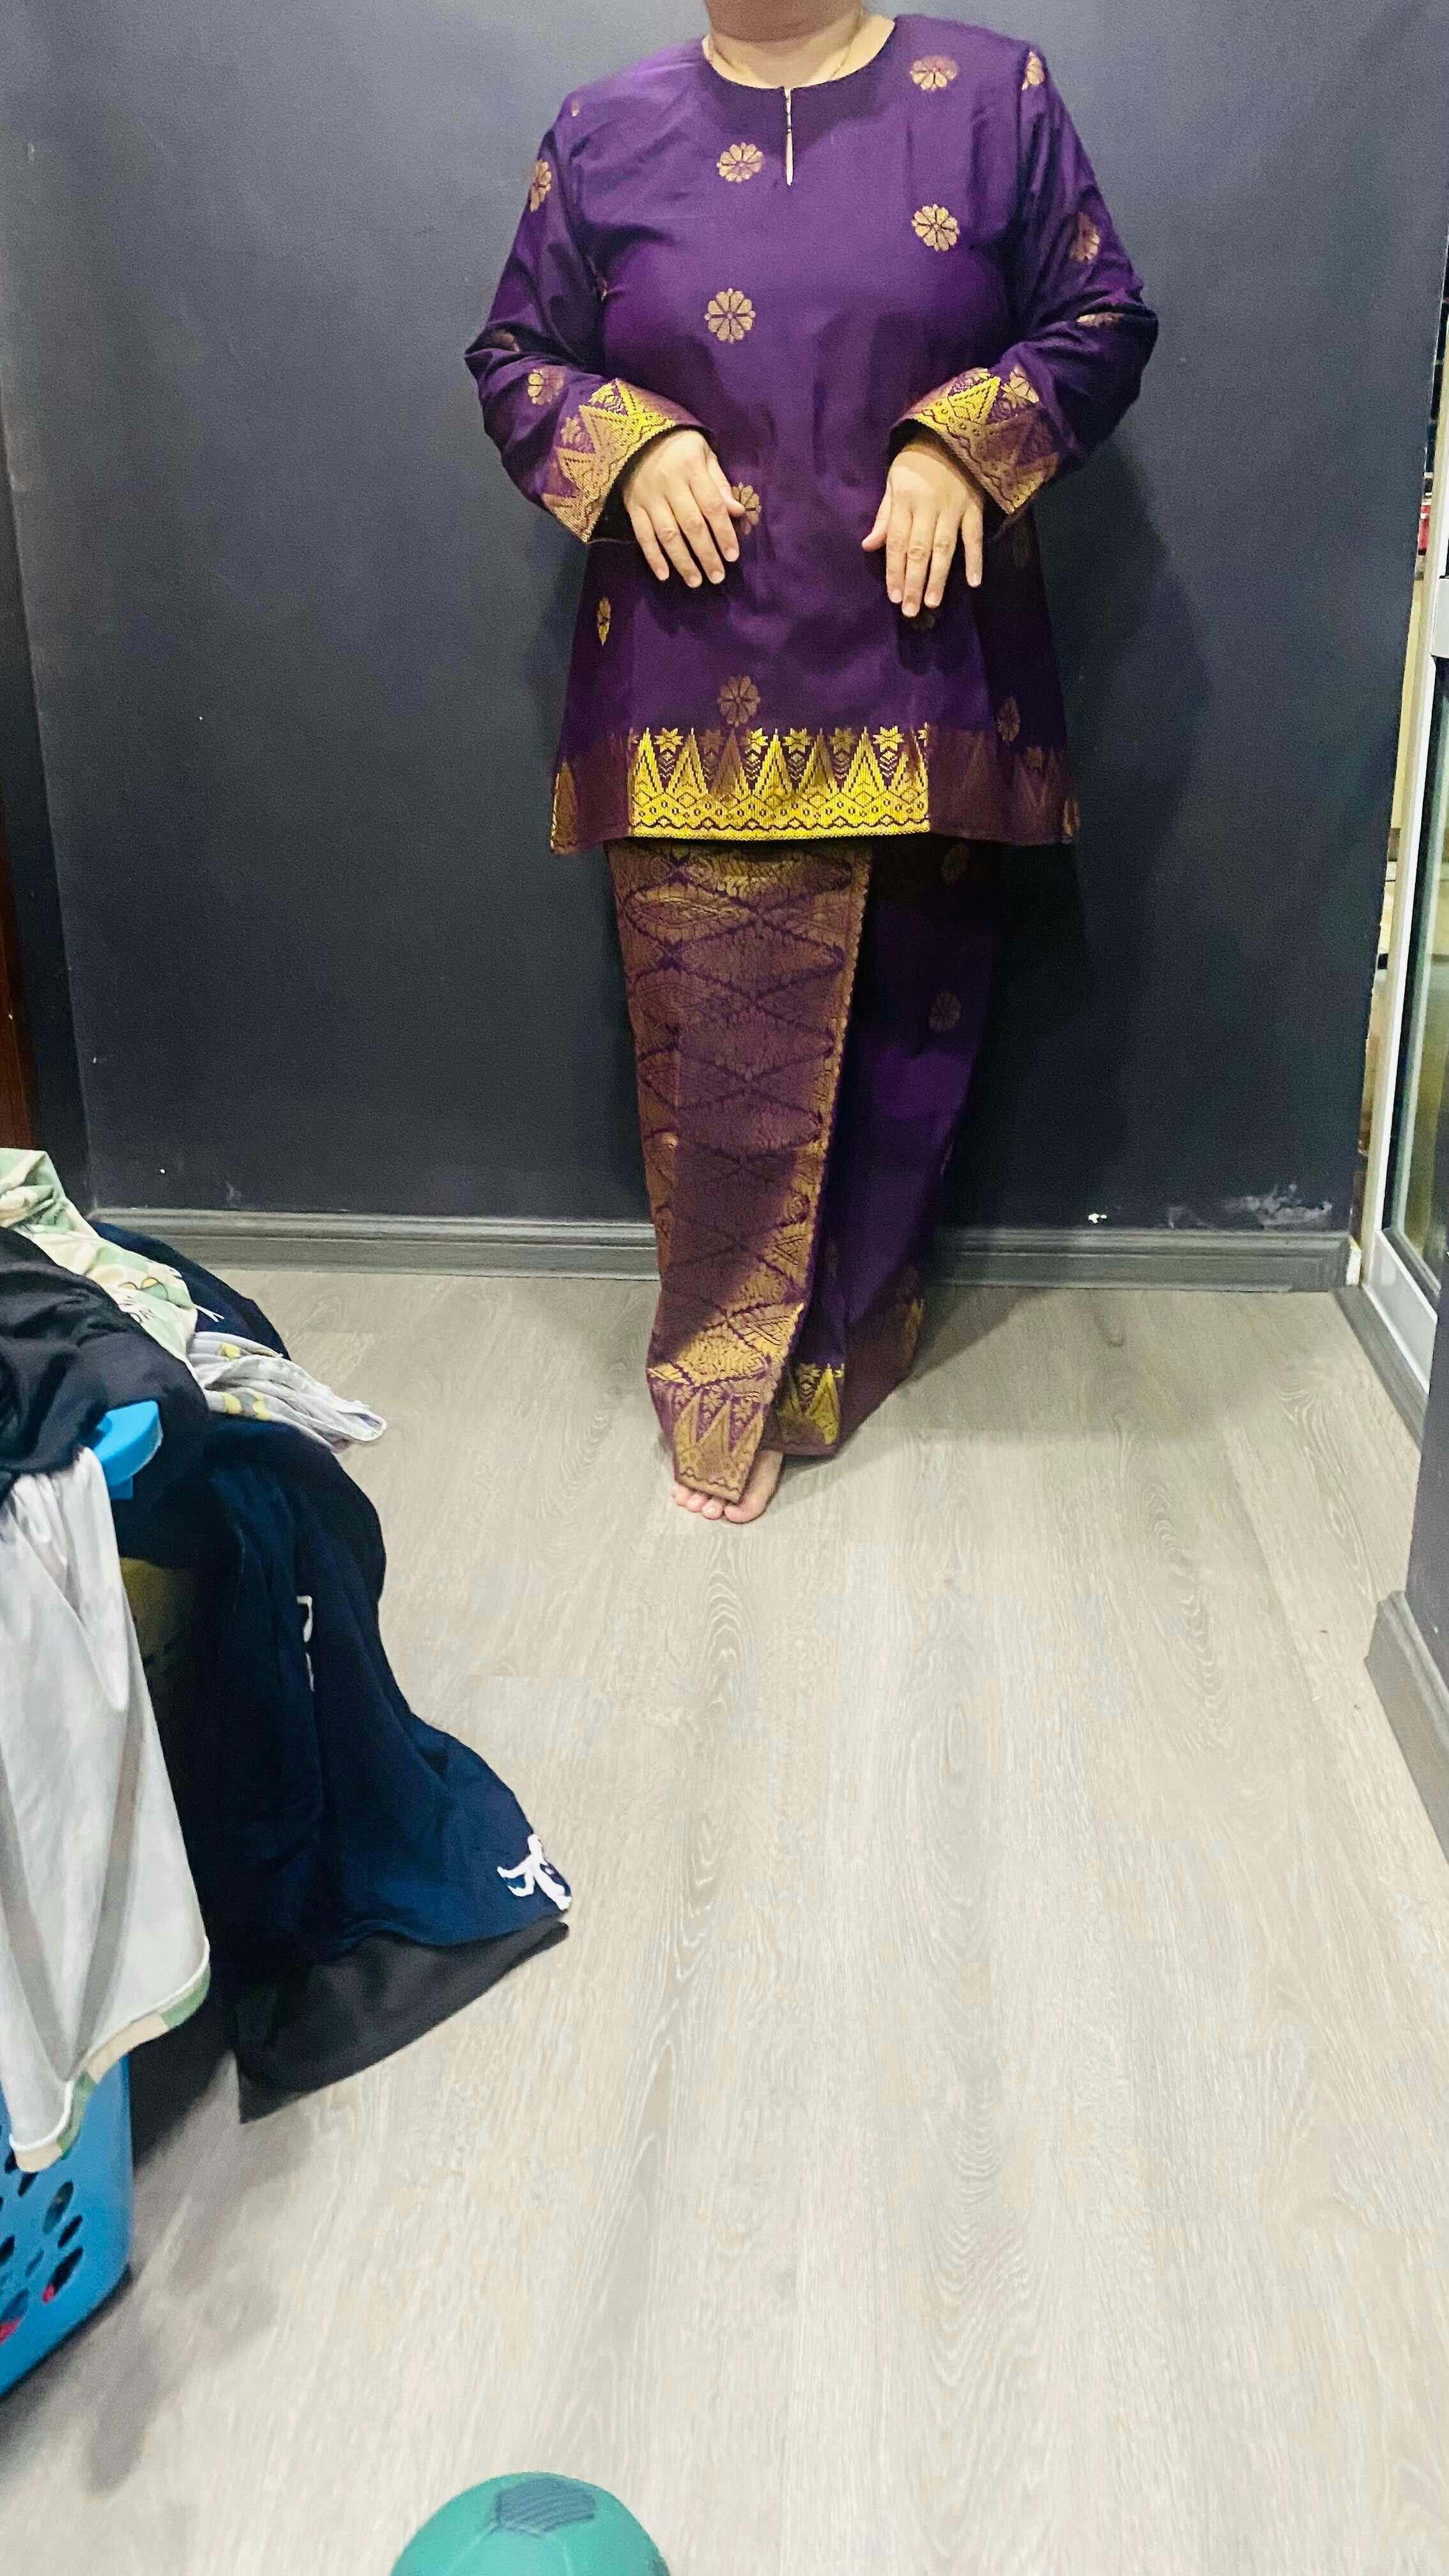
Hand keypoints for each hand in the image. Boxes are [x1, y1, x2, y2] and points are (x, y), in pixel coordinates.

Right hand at [623, 429, 747, 586]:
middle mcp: (670, 485)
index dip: (724, 533)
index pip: (712, 506)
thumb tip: (737, 512)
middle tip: (717, 577)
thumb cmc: (678, 446)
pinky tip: (664, 575)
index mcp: (692, 469)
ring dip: (682, 561)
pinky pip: (642, 535)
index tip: (733, 556)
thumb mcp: (703, 454)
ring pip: (668, 535)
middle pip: (692, 525)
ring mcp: (649, 497)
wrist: (634, 433)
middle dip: (706, 554)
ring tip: (695, 582)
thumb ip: (719, 484)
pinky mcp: (633, 506)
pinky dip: (652, 556)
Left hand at [863, 435, 985, 614]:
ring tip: (932, 602)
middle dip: (914, 582)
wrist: (952, 431)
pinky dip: (976, 558)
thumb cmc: (916, 461)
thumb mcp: (893, 482)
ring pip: (945, 548)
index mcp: (905, 501)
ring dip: (939, 577)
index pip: (898, 543)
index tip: (894, 597)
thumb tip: (869, 546)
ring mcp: (953, 508)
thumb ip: (885, 516)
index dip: (895, 571)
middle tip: (910, 611)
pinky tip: (974, 582)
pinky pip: (975, 536)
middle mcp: (928, 508)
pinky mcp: (974, 507)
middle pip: (919, 551)